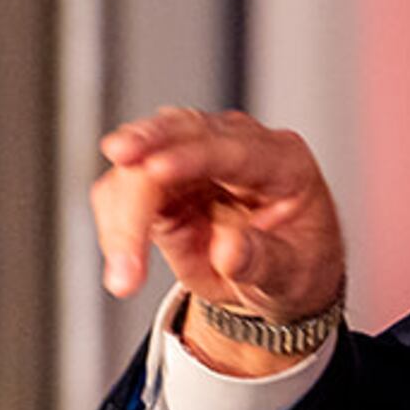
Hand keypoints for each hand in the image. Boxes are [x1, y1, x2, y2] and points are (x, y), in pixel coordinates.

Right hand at [90, 107, 345, 374]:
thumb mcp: (293, 275)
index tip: (157, 168)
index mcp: (283, 162)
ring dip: (122, 210)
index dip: (193, 155)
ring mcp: (194, 159)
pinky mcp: (160, 181)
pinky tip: (124, 262)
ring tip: (125, 273)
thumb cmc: (294, 266)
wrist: (277, 276)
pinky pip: (122, 189)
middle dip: (144, 147)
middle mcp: (237, 148)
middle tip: (119, 158)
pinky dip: (115, 223)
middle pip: (181, 133)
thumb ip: (263, 262)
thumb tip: (229, 251)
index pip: (235, 149)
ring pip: (141, 159)